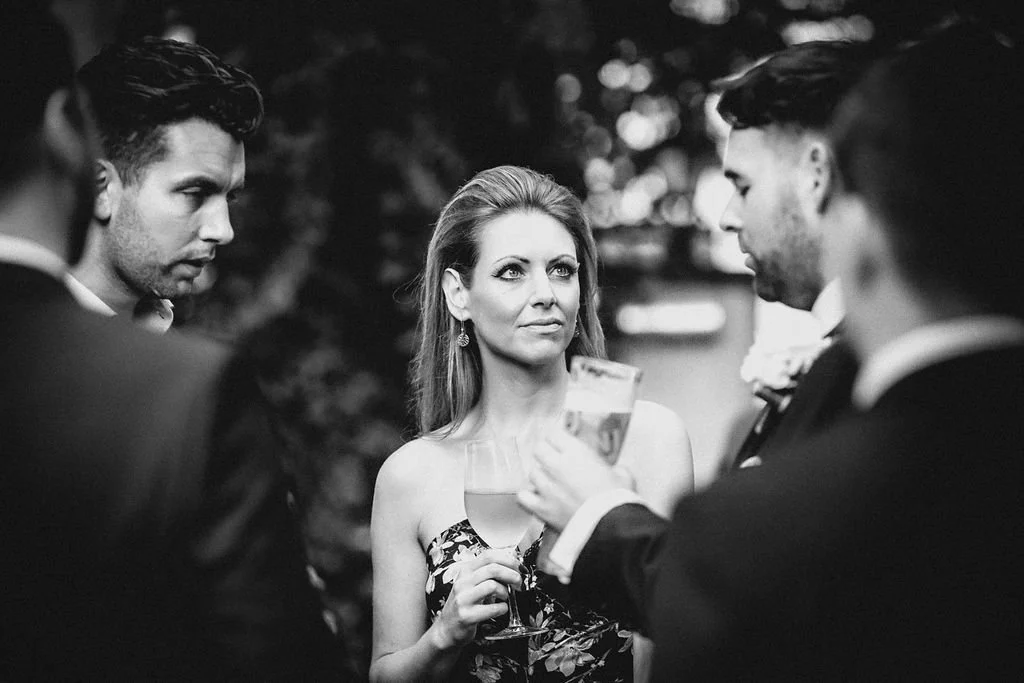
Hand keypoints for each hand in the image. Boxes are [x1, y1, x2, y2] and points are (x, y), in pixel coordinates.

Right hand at [431, 547, 522, 649]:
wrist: (447, 629)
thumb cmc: (464, 605)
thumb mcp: (471, 584)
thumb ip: (487, 574)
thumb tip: (513, 567)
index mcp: (465, 571)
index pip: (489, 556)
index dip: (508, 560)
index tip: (519, 567)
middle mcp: (462, 582)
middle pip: (493, 568)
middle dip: (512, 575)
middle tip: (519, 583)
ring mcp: (463, 599)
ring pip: (493, 586)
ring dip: (505, 592)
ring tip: (505, 597)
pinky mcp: (467, 616)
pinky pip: (493, 608)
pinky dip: (503, 608)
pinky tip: (501, 609)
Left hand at [517, 429, 633, 531]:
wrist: (611, 527)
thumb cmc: (618, 499)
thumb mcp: (624, 476)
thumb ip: (614, 469)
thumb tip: (614, 472)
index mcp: (577, 453)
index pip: (555, 434)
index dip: (558, 439)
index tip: (561, 443)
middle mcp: (557, 466)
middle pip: (539, 449)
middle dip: (546, 453)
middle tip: (554, 461)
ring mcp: (547, 487)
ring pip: (532, 472)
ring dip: (540, 475)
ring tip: (548, 482)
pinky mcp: (541, 507)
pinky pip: (524, 496)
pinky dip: (528, 496)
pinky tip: (536, 497)